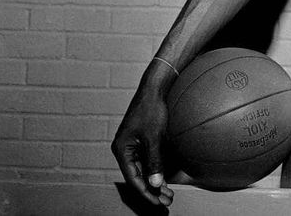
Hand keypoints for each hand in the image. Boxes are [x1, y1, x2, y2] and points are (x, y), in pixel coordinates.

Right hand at [111, 89, 174, 207]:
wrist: (155, 88)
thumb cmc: (152, 110)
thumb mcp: (154, 137)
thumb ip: (154, 161)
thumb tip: (155, 184)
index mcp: (121, 149)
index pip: (133, 178)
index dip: (146, 192)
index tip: (158, 202)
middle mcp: (124, 150)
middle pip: (137, 176)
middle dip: (152, 190)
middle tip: (167, 202)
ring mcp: (133, 146)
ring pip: (143, 170)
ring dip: (155, 182)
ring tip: (168, 195)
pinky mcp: (142, 141)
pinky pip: (147, 161)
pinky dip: (156, 170)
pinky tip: (165, 180)